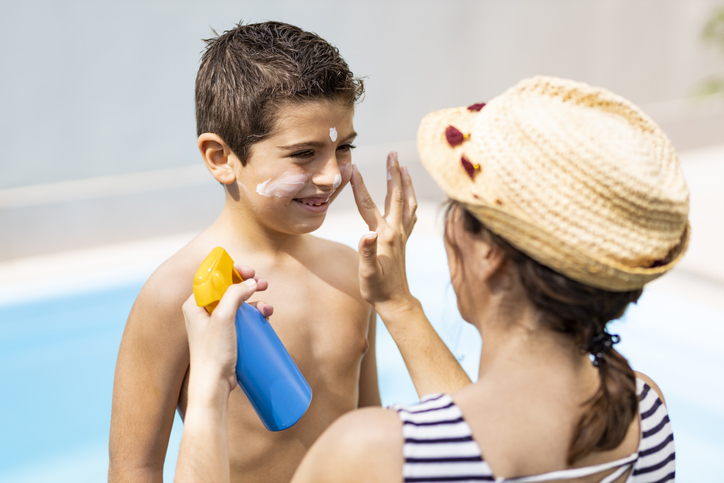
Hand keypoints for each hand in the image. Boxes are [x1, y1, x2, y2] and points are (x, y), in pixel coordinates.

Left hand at [181, 266, 272, 392]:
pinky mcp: (226, 337)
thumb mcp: (223, 317)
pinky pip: (242, 319)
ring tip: (267, 307)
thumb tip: (250, 282)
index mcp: (195, 304)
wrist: (213, 385)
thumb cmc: (213, 352)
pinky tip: (265, 316)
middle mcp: (203, 313)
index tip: (249, 272)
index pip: (213, 278)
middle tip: (263, 284)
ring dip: (255, 301)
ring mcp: (215, 325)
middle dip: (247, 285)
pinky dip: (254, 315)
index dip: (232, 271)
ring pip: (238, 305)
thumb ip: (235, 294)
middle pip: (228, 290)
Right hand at [350, 152, 417, 314]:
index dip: (359, 185)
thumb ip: (366, 252)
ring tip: (404, 167)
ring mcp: (402, 235)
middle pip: (396, 195)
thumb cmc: (377, 288)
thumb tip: (365, 234)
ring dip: (405, 183)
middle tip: (393, 152)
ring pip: (407, 202)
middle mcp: (395, 231)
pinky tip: (409, 198)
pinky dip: (411, 200)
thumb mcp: (367, 272)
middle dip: (393, 172)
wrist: (396, 301)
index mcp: (383, 235)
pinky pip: (411, 214)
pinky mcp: (404, 241)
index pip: (368, 204)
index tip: (353, 166)